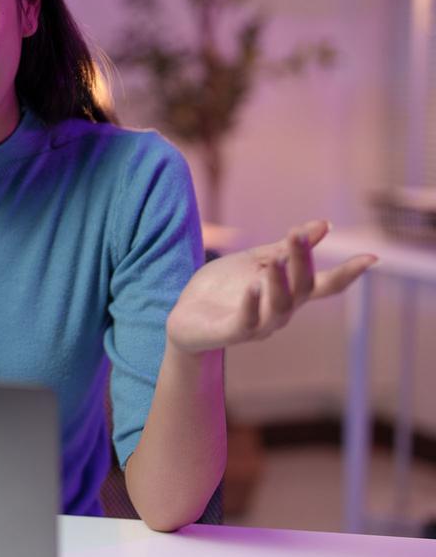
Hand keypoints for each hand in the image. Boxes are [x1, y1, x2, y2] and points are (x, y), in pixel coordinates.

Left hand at [166, 220, 376, 353]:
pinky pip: (246, 321)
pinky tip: (253, 286)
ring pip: (279, 307)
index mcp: (289, 294)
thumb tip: (324, 224)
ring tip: (276, 260)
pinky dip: (251, 303)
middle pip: (302, 289)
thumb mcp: (256, 261)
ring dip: (280, 283)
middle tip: (297, 235)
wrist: (186, 317)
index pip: (325, 284)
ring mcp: (258, 325)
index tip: (371, 257)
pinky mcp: (231, 332)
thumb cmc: (223, 289)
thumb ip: (286, 248)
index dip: (347, 273)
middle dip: (302, 262)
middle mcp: (281, 312)